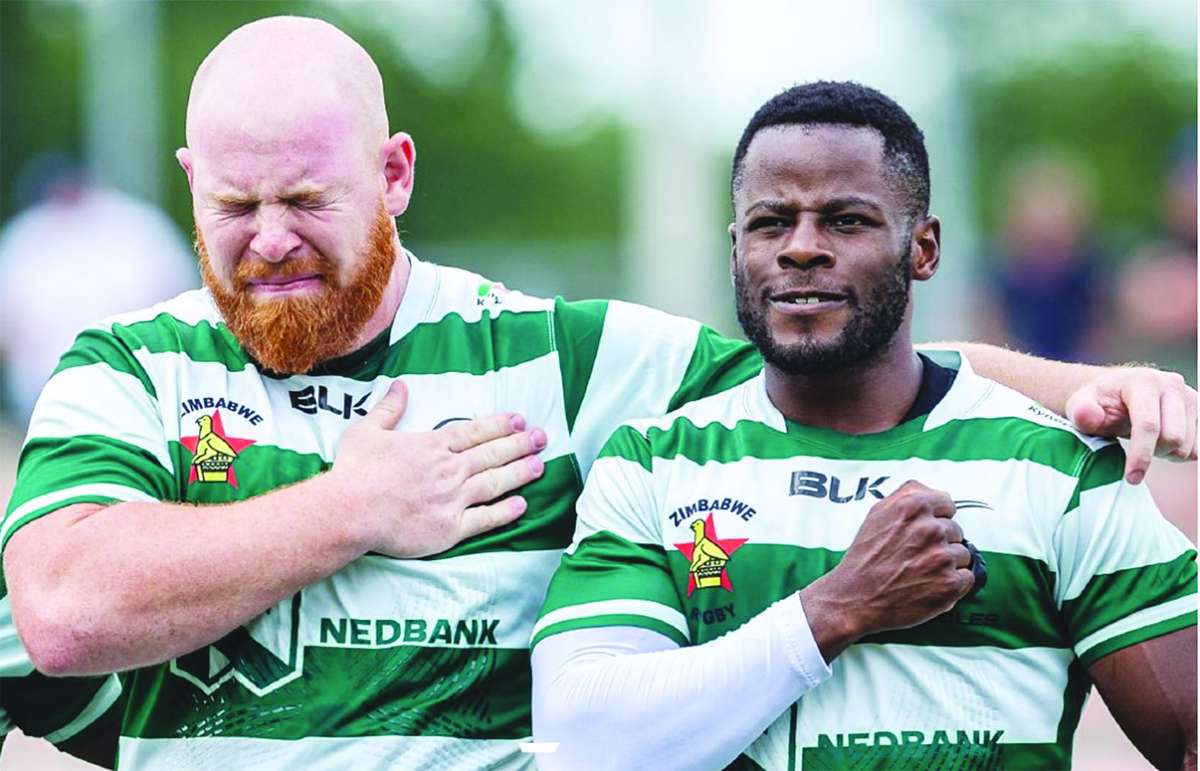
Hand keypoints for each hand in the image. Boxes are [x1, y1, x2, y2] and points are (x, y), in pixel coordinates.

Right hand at [330, 380, 546, 556]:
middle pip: (491, 454)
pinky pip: (484, 519)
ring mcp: (452, 499)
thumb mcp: (366, 431)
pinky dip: (505, 512)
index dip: (499, 425)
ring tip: (539, 465)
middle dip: (519, 445)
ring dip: (519, 473)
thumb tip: (400, 385)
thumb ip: (388, 409)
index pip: (474, 432)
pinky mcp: (449, 529)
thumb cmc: (355, 472)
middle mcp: (448, 470)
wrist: (349, 512)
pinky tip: (521, 505)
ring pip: (494, 483)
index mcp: (431, 445)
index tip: (520, 421)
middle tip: (542, 438)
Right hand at [799, 481, 971, 661]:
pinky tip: (930, 585)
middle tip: (915, 556)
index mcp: (913, 507)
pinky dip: (953, 583)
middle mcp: (930, 529)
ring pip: (962, 554)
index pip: (947, 504)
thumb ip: (907, 495)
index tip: (924, 532)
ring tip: (920, 572)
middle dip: (940, 543)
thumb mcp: (877, 513)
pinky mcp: (950, 584)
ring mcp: (942, 558)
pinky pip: (967, 577)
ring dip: (946, 564)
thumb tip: (933, 492)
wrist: (855, 598)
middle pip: (956, 531)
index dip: (936, 518)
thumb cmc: (865, 558)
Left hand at [1065, 367, 1196, 483]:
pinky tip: (1160, 445)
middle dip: (1152, 454)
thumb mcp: (1081, 406)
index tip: (1131, 478)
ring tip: (1145, 444)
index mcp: (1143, 382)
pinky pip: (1198, 449)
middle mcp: (1172, 385)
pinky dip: (1179, 454)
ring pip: (1187, 446)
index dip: (1140, 455)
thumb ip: (1081, 413)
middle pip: (1173, 438)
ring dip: (1165, 454)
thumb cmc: (1098, 403)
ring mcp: (1191, 397)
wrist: (1118, 393)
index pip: (1148, 425)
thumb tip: (1087, 416)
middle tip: (1133, 453)